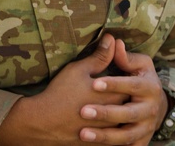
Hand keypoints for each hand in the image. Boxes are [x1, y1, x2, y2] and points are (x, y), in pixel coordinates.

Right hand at [0, 34, 128, 145]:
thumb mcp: (79, 70)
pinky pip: (111, 138)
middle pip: (129, 106)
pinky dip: (111, 130)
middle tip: (129, 90)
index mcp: (111, 96)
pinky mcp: (96, 143)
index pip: (131, 87)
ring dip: (122, 116)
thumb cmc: (60, 93)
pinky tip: (107, 124)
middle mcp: (112, 115)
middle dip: (129, 97)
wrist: (42, 123)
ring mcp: (104, 131)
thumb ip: (99, 57)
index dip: (130, 80)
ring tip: (119, 107)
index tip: (129, 75)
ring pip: (122, 123)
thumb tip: (112, 39)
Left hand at [79, 39, 167, 144]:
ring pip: (125, 136)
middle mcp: (150, 110)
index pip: (131, 85)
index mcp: (150, 87)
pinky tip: (92, 145)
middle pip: (128, 114)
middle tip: (83, 111)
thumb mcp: (138, 65)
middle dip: (105, 113)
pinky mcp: (140, 142)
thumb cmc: (140, 80)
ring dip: (104, 136)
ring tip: (83, 133)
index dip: (113, 84)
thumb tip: (113, 41)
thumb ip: (125, 57)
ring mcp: (146, 128)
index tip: (95, 84)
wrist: (154, 106)